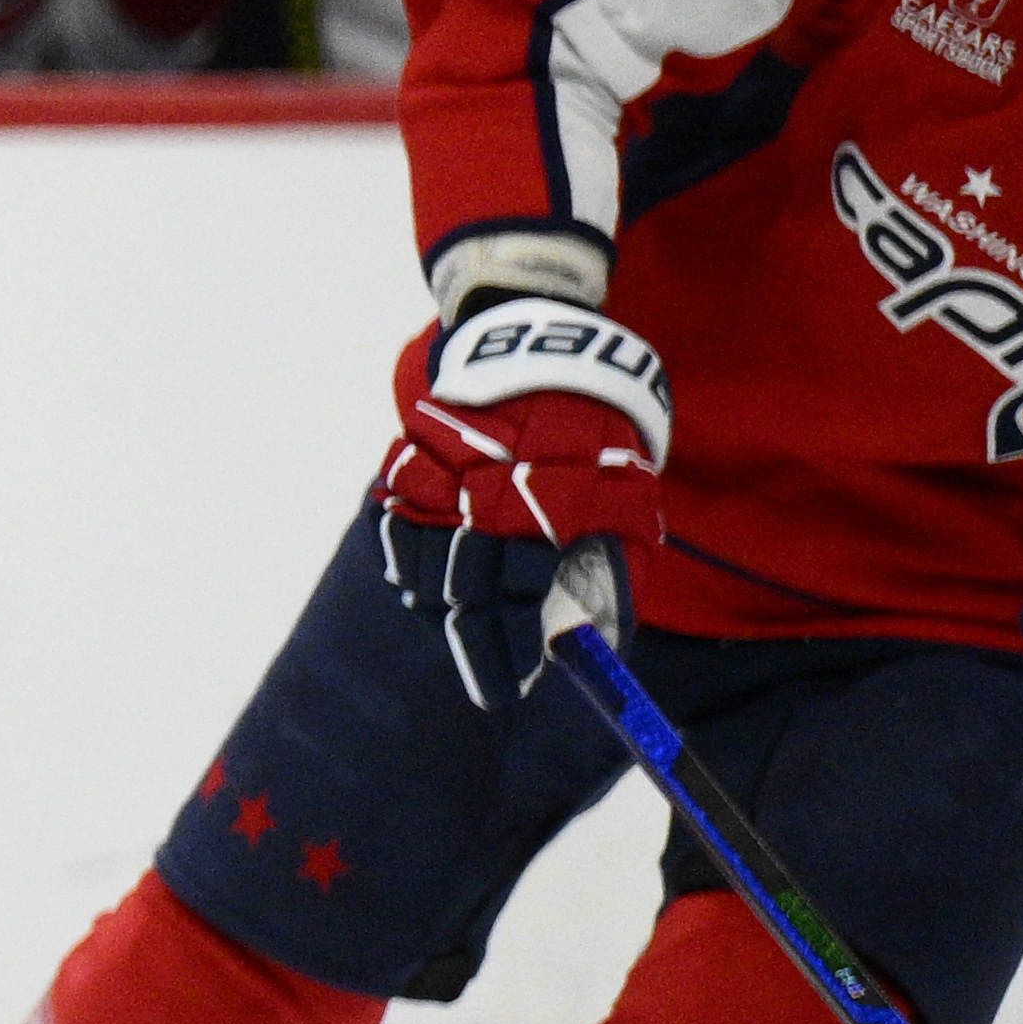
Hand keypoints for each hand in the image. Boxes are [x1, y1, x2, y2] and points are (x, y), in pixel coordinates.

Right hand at [374, 295, 669, 711]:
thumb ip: (616, 564)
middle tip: (488, 679)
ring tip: (457, 621)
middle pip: (460, 592)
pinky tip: (424, 572)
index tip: (518, 682)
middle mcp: (484, 496)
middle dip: (476, 644)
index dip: (513, 650)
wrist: (544, 341)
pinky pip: (392, 520)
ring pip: (417, 562)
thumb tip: (601, 638)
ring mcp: (440, 475)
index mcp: (542, 508)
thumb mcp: (630, 494)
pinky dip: (404, 553)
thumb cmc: (598, 427)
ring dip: (437, 600)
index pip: (518, 599)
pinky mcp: (411, 455)